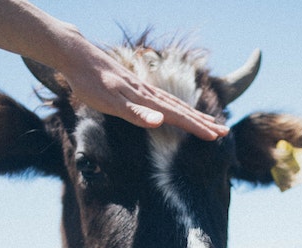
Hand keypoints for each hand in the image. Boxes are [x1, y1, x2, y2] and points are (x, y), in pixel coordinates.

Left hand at [57, 38, 228, 140]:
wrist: (76, 56)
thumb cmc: (90, 83)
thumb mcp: (109, 102)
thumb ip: (135, 114)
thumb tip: (161, 121)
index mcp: (146, 100)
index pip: (179, 117)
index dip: (197, 127)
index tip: (216, 137)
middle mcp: (148, 94)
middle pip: (182, 110)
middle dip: (203, 122)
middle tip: (225, 133)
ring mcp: (143, 90)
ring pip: (175, 105)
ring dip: (193, 115)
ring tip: (209, 122)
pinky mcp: (135, 88)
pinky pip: (164, 100)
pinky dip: (177, 108)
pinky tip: (177, 110)